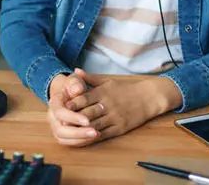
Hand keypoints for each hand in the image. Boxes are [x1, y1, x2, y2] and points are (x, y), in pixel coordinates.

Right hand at [46, 72, 99, 146]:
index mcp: (54, 103)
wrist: (66, 92)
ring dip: (80, 139)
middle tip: (94, 132)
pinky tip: (94, 137)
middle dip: (78, 133)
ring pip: (64, 139)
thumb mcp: (74, 80)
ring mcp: (55, 126)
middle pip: (60, 130)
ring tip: (96, 135)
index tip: (87, 120)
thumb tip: (77, 90)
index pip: (60, 113)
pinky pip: (69, 142)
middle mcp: (52, 117)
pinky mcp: (62, 134)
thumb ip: (75, 83)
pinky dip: (81, 142)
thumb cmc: (72, 86)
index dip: (73, 118)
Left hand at [64, 69, 181, 142]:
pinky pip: (105, 133)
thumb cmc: (126, 88)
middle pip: (87, 113)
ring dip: (81, 129)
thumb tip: (75, 71)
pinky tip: (84, 137)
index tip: (61, 106)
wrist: (148, 97)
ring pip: (95, 125)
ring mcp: (114, 117)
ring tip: (69, 131)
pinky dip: (93, 136)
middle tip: (59, 121)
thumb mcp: (108, 80)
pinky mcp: (120, 128)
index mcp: (103, 92)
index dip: (72, 103)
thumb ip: (90, 78)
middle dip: (73, 118)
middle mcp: (108, 105)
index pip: (84, 98)